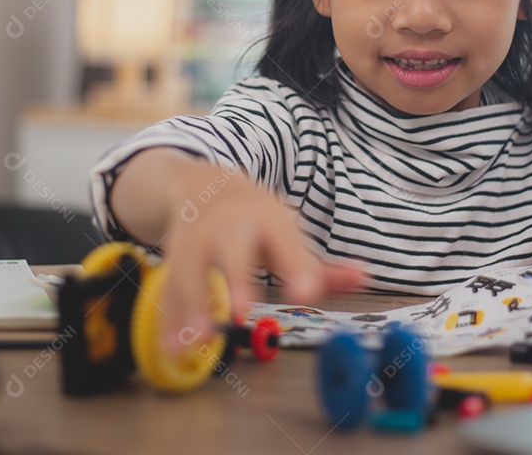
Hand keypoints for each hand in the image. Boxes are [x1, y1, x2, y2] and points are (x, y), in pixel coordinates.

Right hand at [158, 158, 362, 352]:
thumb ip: (322, 266)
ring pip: (190, 269)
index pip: (283, 241)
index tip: (305, 291)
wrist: (204, 184)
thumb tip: (363, 277)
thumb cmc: (256, 219)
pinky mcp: (173, 254)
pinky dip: (169, 317)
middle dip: (236, 277)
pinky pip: (168, 286)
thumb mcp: (287, 234)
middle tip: (243, 311)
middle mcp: (229, 225)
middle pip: (232, 249)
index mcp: (266, 220)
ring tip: (195, 341)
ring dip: (191, 305)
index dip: (295, 266)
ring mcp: (197, 238)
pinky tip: (172, 347)